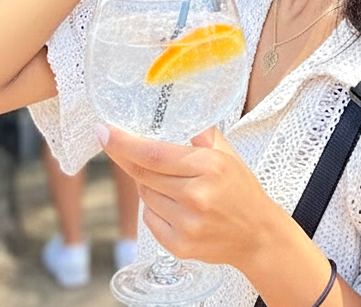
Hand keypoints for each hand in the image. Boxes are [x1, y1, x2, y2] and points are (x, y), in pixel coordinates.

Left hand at [100, 125, 276, 270]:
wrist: (257, 236)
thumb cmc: (241, 190)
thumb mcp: (228, 154)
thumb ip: (201, 134)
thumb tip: (173, 114)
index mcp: (209, 167)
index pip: (154, 154)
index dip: (124, 143)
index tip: (103, 131)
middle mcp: (196, 196)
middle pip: (143, 174)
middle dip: (124, 158)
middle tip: (113, 142)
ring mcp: (186, 224)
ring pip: (145, 196)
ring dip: (146, 183)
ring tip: (168, 181)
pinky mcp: (178, 246)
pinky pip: (149, 219)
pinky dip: (154, 207)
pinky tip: (174, 204)